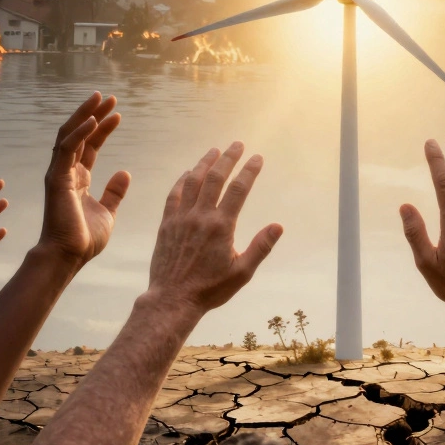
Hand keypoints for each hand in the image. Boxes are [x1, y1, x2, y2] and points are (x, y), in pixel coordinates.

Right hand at [41, 92, 130, 264]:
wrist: (68, 257)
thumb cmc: (84, 239)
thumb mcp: (108, 212)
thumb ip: (114, 193)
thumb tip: (125, 173)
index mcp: (77, 179)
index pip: (90, 146)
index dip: (102, 129)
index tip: (118, 114)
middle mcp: (66, 172)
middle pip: (79, 134)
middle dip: (93, 114)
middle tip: (109, 97)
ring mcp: (59, 173)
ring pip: (70, 135)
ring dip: (85, 115)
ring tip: (101, 98)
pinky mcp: (56, 178)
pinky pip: (67, 148)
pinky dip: (79, 132)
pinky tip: (94, 119)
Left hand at [146, 143, 281, 313]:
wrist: (173, 299)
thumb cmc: (210, 289)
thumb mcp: (242, 273)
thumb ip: (261, 247)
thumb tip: (278, 226)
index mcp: (221, 226)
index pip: (238, 190)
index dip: (249, 171)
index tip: (257, 157)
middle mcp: (200, 217)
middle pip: (215, 178)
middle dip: (228, 158)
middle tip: (237, 144)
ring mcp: (181, 218)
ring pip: (193, 182)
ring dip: (204, 163)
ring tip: (214, 151)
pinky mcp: (166, 224)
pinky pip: (174, 195)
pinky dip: (182, 181)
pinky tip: (188, 174)